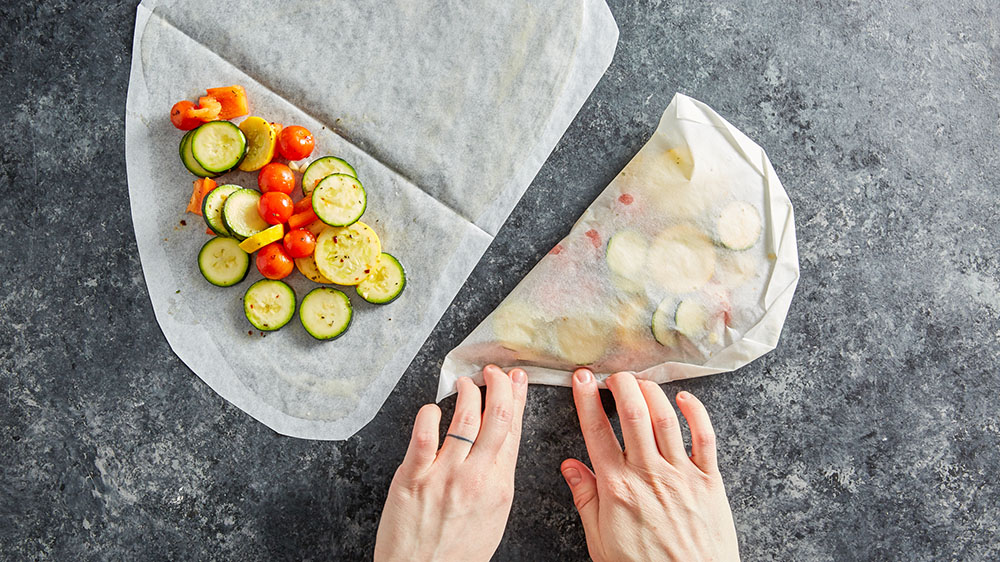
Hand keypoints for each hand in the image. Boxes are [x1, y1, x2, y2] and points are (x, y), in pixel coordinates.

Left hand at [374, 365, 527, 561]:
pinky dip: (429, 415)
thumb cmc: (456, 553)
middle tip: (491, 372)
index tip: (515, 380)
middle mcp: (475, 478)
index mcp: (499, 488)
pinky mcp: (412, 478)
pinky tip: (432, 408)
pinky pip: (423, 436)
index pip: (513, 431)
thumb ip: (497, 479)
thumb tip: (501, 444)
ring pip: (463, 419)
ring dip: (466, 393)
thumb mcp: (492, 517)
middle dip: (496, 385)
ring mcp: (443, 476)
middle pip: (496, 417)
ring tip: (464, 384)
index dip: (515, 399)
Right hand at [561, 369, 739, 561]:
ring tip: (639, 381)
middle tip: (613, 375)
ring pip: (664, 417)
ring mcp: (681, 474)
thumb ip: (585, 500)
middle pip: (632, 413)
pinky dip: (695, 411)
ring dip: (650, 391)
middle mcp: (648, 473)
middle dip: (620, 384)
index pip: (596, 431)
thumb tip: (570, 467)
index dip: (586, 399)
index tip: (582, 379)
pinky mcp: (709, 480)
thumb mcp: (601, 541)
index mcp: (617, 487)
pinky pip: (705, 436)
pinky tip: (683, 398)